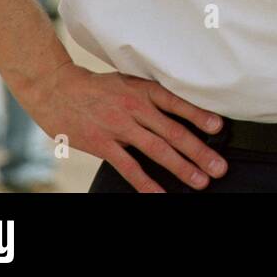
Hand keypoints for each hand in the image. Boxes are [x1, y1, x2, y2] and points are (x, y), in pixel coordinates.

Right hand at [18, 61, 228, 191]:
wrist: (56, 88)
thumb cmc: (98, 86)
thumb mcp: (129, 81)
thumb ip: (153, 95)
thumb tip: (182, 109)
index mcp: (144, 90)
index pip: (178, 103)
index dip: (199, 115)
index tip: (219, 127)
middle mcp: (135, 107)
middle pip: (173, 131)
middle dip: (199, 151)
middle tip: (218, 166)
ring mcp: (119, 127)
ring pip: (156, 150)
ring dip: (181, 167)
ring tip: (200, 181)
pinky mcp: (103, 144)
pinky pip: (128, 167)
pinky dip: (146, 183)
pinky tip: (160, 195)